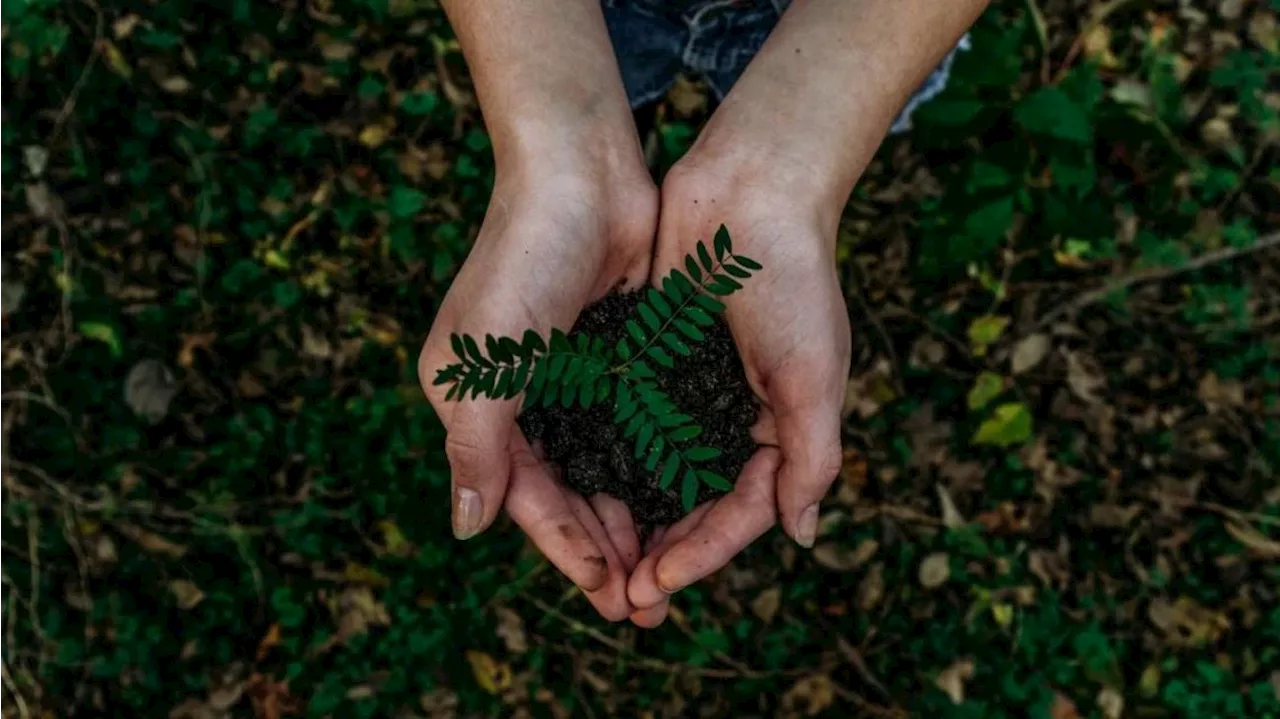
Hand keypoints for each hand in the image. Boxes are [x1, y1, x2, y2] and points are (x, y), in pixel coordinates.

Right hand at [418, 155, 656, 620]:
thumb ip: (476, 446)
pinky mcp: (616, 356)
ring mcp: (572, 378)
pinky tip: (685, 501)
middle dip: (604, 548)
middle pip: (567, 492)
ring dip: (633, 518)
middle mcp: (522, 398)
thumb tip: (467, 528)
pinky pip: (635, 428)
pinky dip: (655, 467)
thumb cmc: (523, 259)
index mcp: (477, 404)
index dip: (565, 548)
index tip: (608, 591)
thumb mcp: (486, 360)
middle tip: (645, 604)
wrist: (581, 172)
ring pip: (605, 468)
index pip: (524, 496)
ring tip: (668, 568)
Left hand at [625, 157, 851, 625]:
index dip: (702, 553)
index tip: (659, 583)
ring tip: (596, 563)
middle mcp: (731, 418)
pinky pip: (625, 422)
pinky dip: (606, 459)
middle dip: (662, 552)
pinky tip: (576, 489)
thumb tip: (801, 535)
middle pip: (693, 505)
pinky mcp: (649, 360)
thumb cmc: (794, 280)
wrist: (750, 190)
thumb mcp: (814, 375)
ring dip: (629, 519)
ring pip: (654, 474)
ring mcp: (687, 391)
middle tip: (622, 598)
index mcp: (778, 429)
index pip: (740, 512)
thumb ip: (811, 457)